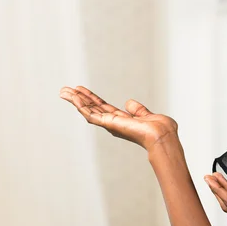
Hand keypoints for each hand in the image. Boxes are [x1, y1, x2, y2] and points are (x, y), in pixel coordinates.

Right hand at [59, 86, 177, 151]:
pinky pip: (91, 114)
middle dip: (79, 98)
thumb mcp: (147, 115)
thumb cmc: (161, 129)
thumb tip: (129, 103)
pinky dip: (81, 106)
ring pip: (88, 111)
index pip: (103, 107)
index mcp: (122, 120)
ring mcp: (110, 124)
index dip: (92, 98)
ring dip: (76, 101)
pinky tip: (73, 97)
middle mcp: (114, 123)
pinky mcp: (109, 124)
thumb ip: (138, 110)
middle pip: (92, 108)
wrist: (162, 135)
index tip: (81, 90)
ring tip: (64, 91)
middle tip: (65, 89)